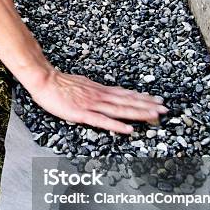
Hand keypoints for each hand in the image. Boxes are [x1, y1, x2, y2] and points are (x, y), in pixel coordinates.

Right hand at [31, 69, 167, 133]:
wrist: (44, 80)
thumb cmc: (60, 84)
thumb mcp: (83, 85)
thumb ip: (96, 92)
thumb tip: (107, 94)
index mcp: (100, 90)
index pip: (126, 94)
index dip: (142, 98)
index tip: (157, 100)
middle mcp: (100, 96)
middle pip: (128, 101)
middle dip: (147, 105)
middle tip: (165, 108)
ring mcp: (92, 104)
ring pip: (120, 110)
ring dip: (139, 113)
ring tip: (155, 116)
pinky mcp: (82, 113)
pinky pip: (102, 120)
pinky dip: (116, 125)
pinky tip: (128, 130)